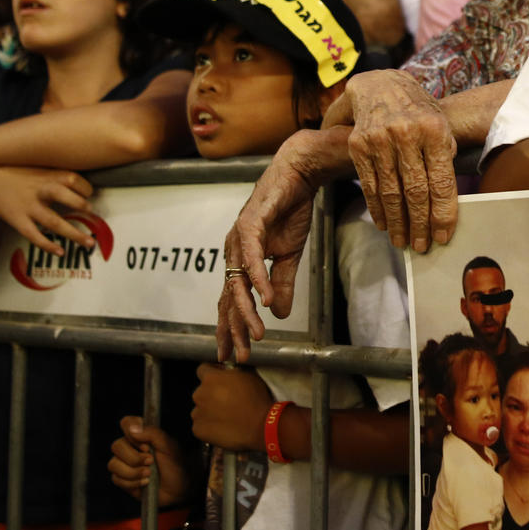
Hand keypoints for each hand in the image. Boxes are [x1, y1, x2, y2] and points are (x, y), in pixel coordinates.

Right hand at [0, 166, 95, 254]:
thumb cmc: (19, 177)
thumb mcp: (39, 169)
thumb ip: (59, 175)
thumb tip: (85, 185)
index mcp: (47, 176)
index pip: (74, 179)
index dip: (85, 188)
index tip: (89, 195)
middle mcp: (39, 191)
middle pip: (64, 196)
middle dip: (81, 205)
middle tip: (91, 212)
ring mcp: (29, 207)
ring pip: (53, 222)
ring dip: (73, 234)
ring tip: (89, 244)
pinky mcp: (18, 221)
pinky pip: (34, 235)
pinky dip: (48, 245)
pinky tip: (60, 252)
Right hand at [107, 415, 187, 505]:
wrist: (178, 488)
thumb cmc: (175, 464)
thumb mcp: (169, 446)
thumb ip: (153, 433)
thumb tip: (133, 428)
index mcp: (142, 434)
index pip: (126, 423)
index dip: (130, 432)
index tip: (146, 445)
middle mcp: (130, 447)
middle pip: (116, 446)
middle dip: (134, 458)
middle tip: (151, 461)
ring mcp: (124, 463)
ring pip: (113, 464)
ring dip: (133, 472)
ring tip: (149, 474)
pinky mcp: (123, 479)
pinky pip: (116, 479)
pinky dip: (132, 482)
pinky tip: (145, 483)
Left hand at [191, 363, 273, 451]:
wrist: (260, 426)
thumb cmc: (257, 401)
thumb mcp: (248, 375)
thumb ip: (231, 371)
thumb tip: (227, 371)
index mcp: (211, 378)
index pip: (202, 370)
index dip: (212, 374)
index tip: (219, 380)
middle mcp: (200, 394)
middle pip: (201, 392)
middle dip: (211, 395)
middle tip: (227, 401)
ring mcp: (198, 413)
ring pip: (200, 410)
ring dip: (209, 411)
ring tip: (226, 416)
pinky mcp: (199, 430)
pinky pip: (200, 426)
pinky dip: (208, 426)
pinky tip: (222, 426)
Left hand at [219, 132, 334, 359]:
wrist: (299, 174)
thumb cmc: (290, 210)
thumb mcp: (289, 255)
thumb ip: (281, 283)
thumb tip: (280, 313)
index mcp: (241, 259)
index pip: (232, 300)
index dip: (233, 327)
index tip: (235, 353)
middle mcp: (233, 251)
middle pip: (228, 297)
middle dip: (233, 328)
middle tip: (239, 355)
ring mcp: (239, 237)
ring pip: (237, 282)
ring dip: (246, 310)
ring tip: (256, 333)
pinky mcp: (250, 223)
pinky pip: (250, 256)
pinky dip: (257, 278)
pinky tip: (264, 299)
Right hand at [322, 70, 456, 251]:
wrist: (380, 84)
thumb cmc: (417, 110)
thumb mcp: (440, 123)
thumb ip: (444, 156)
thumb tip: (447, 200)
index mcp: (433, 129)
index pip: (441, 181)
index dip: (443, 213)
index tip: (443, 236)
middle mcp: (405, 134)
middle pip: (415, 191)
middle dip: (420, 224)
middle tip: (422, 246)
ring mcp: (379, 139)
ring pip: (390, 192)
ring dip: (398, 222)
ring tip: (403, 242)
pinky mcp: (358, 145)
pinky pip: (370, 185)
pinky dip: (377, 209)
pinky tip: (384, 224)